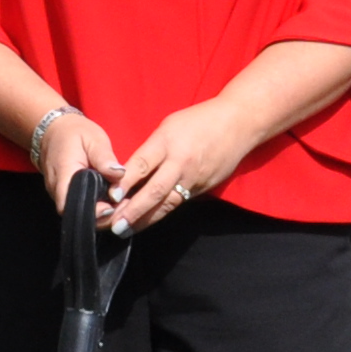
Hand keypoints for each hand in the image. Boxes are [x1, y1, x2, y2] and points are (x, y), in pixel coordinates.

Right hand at [29, 107, 119, 212]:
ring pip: (78, 213)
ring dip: (100, 215)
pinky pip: (78, 208)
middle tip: (124, 208)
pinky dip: (95, 209)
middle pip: (76, 214)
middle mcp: (56, 188)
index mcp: (64, 173)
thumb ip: (104, 157)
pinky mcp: (64, 195)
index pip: (70, 204)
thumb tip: (119, 174)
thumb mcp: (94, 139)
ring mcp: (58, 193)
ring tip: (121, 205)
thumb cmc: (75, 134)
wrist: (54, 131)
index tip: (113, 206)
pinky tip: (112, 203)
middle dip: (100, 217)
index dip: (91, 212)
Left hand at [102, 97, 260, 231]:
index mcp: (167, 142)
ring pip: (167, 203)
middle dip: (133, 211)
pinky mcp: (205, 188)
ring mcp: (194, 178)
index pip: (142, 165)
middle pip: (154, 191)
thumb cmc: (198, 121)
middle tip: (114, 225)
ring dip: (145, 219)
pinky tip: (147, 221)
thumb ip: (150, 150)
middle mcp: (181, 163)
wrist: (239, 122)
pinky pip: (180, 202)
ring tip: (126, 230)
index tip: (110, 196)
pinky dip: (162, 212)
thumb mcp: (168, 126)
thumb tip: (126, 173)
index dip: (125, 182)